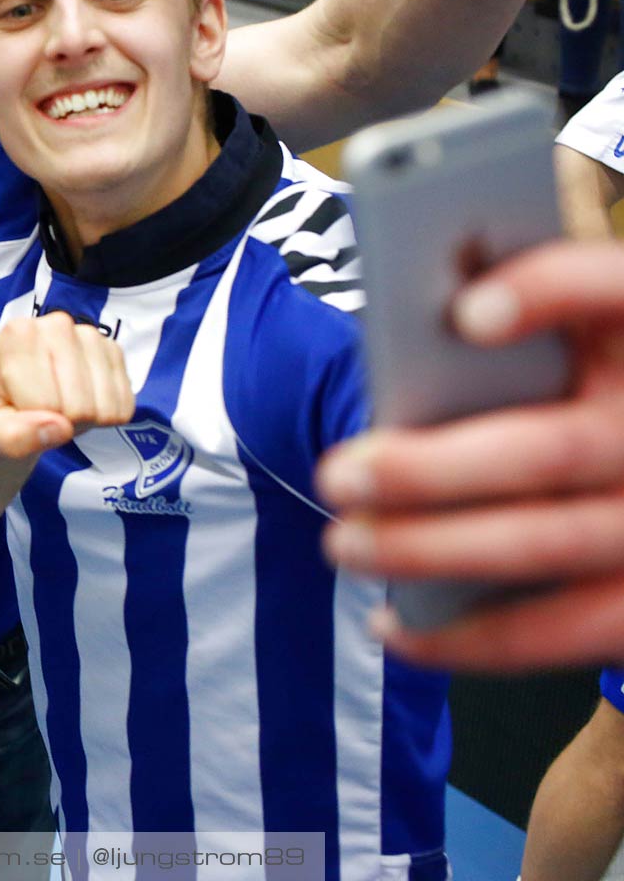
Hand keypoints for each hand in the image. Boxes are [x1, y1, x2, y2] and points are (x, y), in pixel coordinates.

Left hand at [0, 312, 135, 457]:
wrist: (11, 394)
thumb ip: (12, 436)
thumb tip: (59, 428)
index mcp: (19, 333)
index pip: (46, 405)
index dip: (34, 422)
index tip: (18, 407)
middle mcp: (58, 324)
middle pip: (80, 407)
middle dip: (61, 421)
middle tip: (40, 410)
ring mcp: (91, 335)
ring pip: (106, 407)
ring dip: (84, 419)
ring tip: (58, 404)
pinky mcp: (114, 351)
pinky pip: (125, 404)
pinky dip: (104, 414)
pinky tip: (81, 399)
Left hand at [317, 238, 623, 670]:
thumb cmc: (597, 381)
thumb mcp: (580, 332)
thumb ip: (526, 310)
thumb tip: (435, 313)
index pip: (610, 291)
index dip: (546, 294)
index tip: (465, 313)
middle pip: (551, 452)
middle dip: (432, 470)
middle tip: (337, 475)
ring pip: (546, 545)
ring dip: (430, 551)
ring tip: (343, 544)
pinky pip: (562, 632)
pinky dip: (469, 640)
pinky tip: (392, 626)